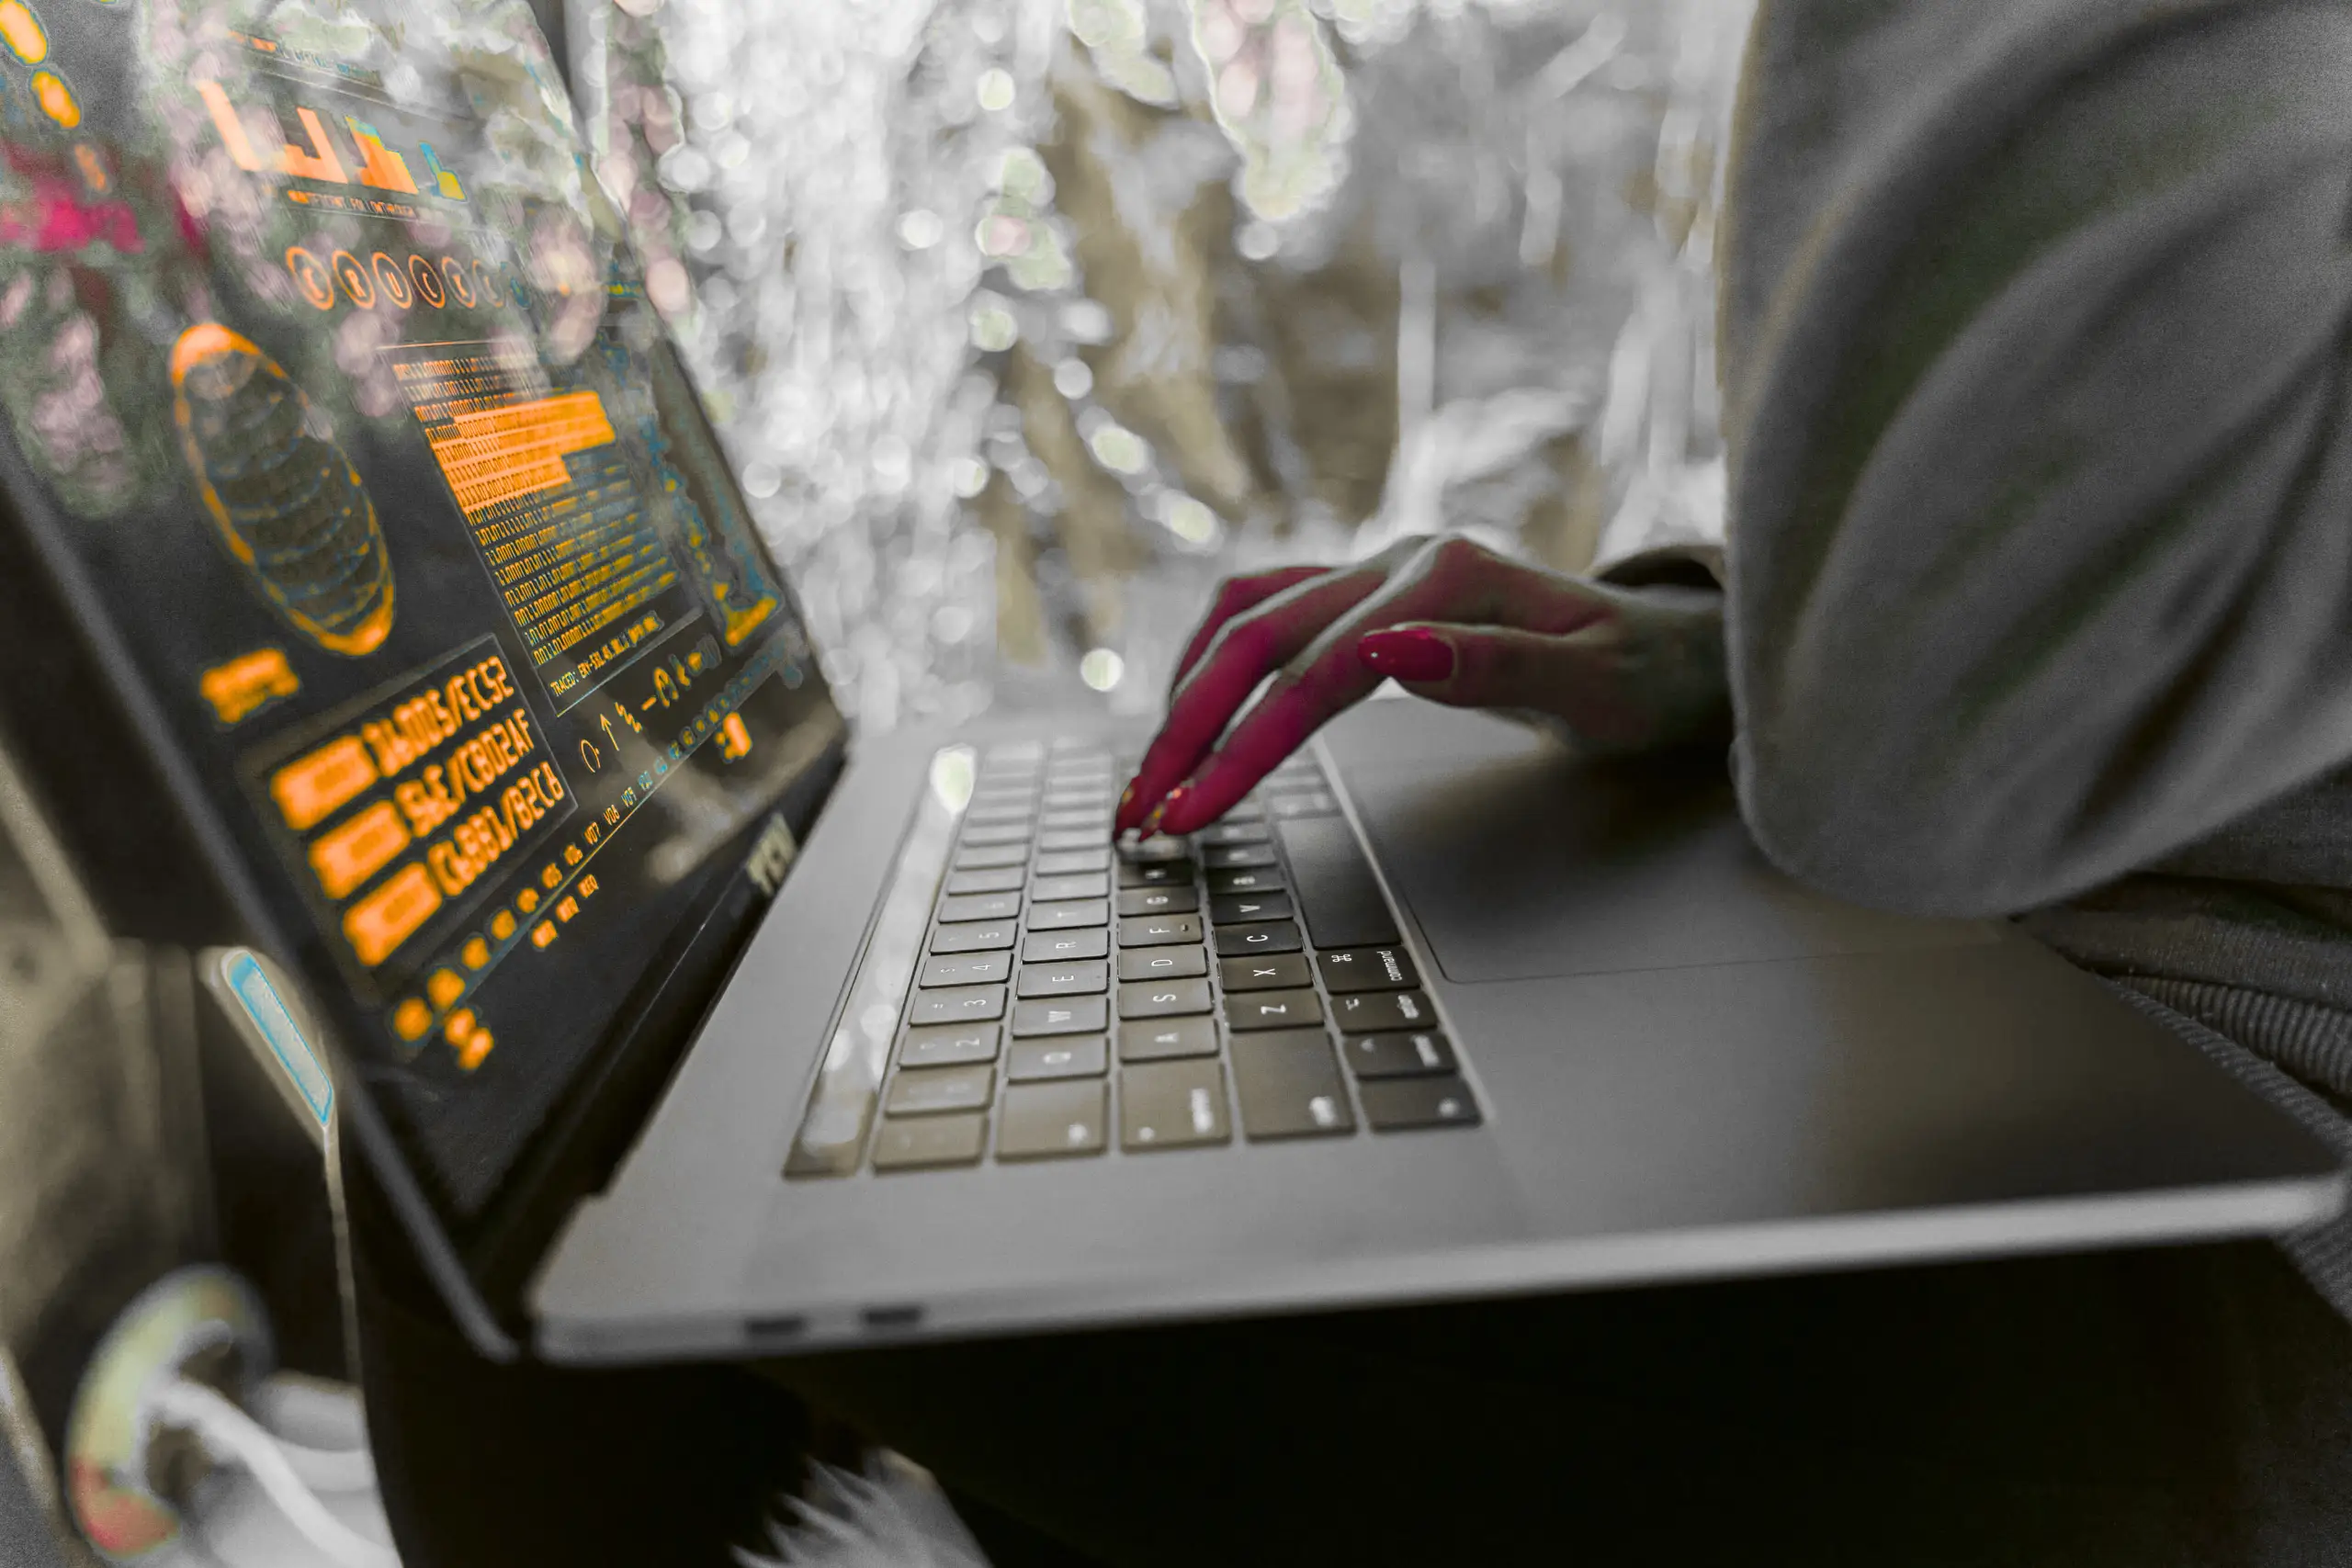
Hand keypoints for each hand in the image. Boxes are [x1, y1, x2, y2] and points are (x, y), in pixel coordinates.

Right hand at [1116, 535, 1732, 835]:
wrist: (1680, 647)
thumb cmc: (1648, 677)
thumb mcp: (1597, 686)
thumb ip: (1493, 667)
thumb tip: (1388, 652)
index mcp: (1450, 577)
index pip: (1317, 672)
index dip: (1244, 747)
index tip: (1192, 814)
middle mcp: (1402, 560)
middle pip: (1256, 638)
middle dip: (1186, 729)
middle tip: (1138, 813)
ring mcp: (1382, 570)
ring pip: (1247, 616)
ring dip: (1186, 694)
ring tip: (1148, 775)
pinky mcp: (1372, 592)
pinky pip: (1267, 611)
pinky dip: (1214, 661)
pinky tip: (1188, 710)